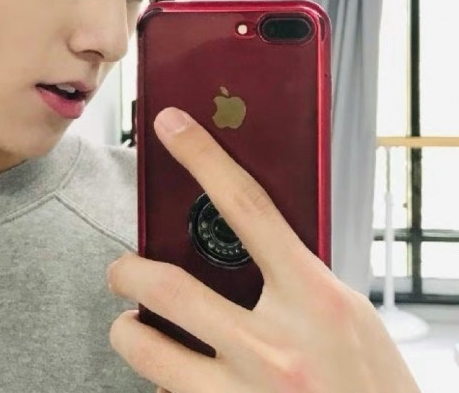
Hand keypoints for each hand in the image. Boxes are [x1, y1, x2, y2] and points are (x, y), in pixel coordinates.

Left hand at [106, 107, 420, 392]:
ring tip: (130, 324)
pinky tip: (177, 378)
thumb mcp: (346, 314)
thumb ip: (295, 276)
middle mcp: (275, 347)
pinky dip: (164, 384)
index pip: (247, 206)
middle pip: (169, 285)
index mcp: (314, 300)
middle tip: (120, 270)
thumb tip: (241, 235)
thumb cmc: (373, 384)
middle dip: (126, 271)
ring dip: (128, 331)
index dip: (203, 157)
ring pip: (149, 350)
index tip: (170, 126)